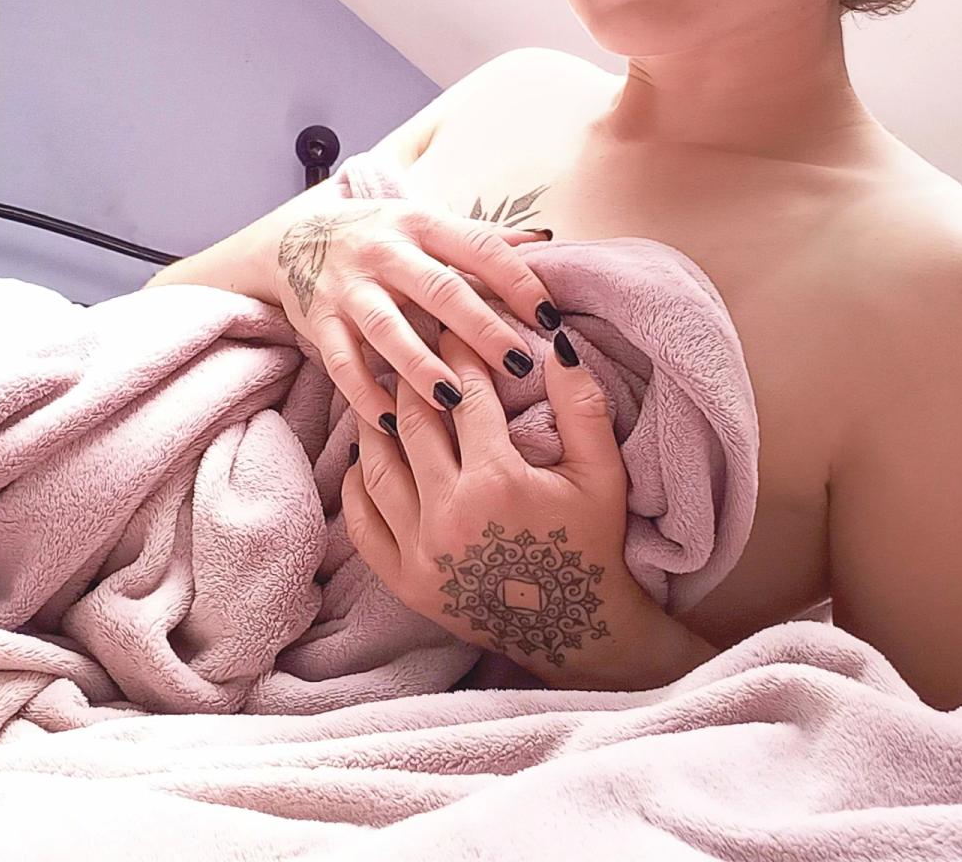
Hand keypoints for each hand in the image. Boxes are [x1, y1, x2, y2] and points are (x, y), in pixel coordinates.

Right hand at [268, 196, 555, 425]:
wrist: (293, 239)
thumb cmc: (382, 237)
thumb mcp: (427, 223)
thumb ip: (483, 238)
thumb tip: (546, 240)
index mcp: (420, 224)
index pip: (477, 247)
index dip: (515, 279)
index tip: (549, 316)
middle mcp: (384, 252)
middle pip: (437, 289)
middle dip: (479, 327)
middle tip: (518, 364)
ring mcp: (348, 288)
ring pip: (386, 328)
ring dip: (420, 365)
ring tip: (455, 398)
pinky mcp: (318, 322)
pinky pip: (340, 363)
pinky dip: (364, 394)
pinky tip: (392, 423)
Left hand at [341, 323, 646, 672]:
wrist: (579, 629)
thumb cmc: (592, 544)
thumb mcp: (602, 472)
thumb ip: (583, 404)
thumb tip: (559, 342)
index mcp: (497, 482)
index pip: (465, 397)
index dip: (457, 356)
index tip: (450, 331)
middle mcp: (449, 515)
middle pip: (413, 423)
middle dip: (412, 378)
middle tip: (409, 348)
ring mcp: (421, 553)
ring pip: (378, 467)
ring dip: (377, 423)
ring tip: (383, 394)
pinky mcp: (405, 583)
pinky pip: (363, 523)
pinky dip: (358, 485)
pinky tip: (366, 458)